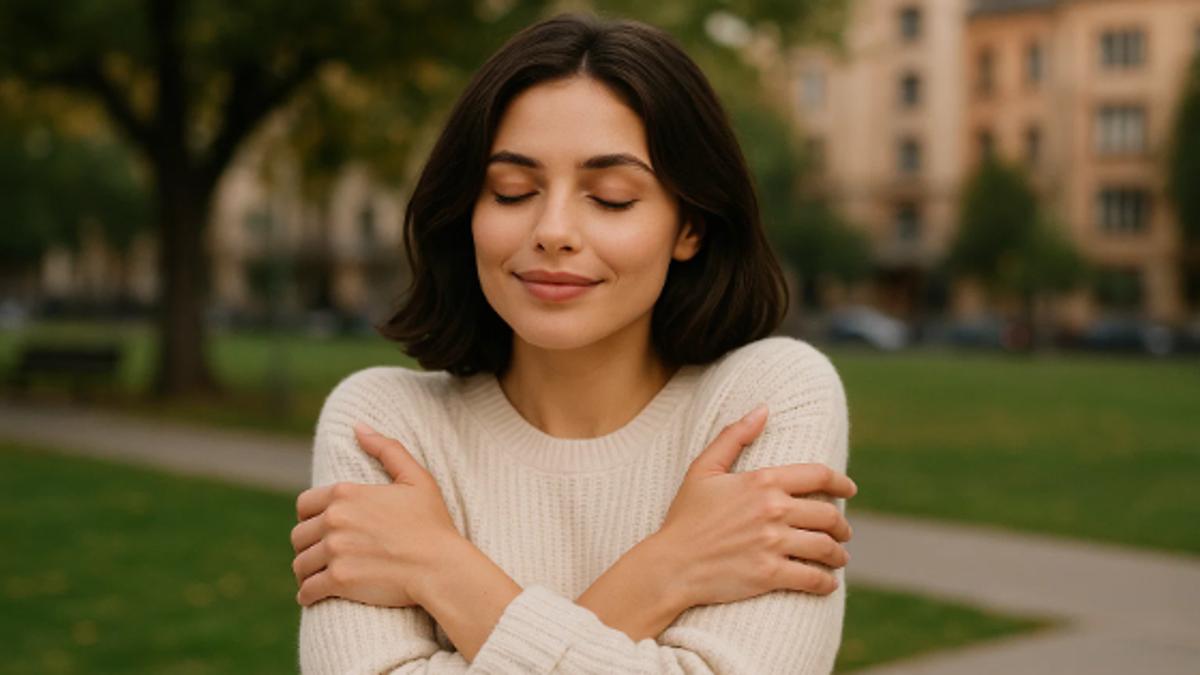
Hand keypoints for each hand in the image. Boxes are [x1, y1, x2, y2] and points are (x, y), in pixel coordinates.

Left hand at [290, 422, 460, 607]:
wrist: (441, 566)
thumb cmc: (432, 523)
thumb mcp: (416, 478)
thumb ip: (386, 449)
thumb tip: (358, 426)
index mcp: (346, 494)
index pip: (304, 505)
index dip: (310, 517)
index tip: (320, 528)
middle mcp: (334, 520)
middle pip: (299, 536)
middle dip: (309, 546)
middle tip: (322, 555)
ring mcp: (335, 551)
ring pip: (300, 564)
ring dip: (307, 571)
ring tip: (318, 576)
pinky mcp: (338, 581)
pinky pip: (307, 590)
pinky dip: (308, 595)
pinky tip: (315, 595)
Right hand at [654, 404, 856, 608]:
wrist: (671, 564)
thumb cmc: (686, 517)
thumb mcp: (703, 470)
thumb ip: (734, 436)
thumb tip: (763, 409)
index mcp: (762, 481)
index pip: (818, 476)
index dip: (840, 482)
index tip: (850, 490)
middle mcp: (773, 510)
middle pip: (828, 515)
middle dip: (841, 525)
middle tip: (843, 532)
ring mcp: (772, 543)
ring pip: (825, 548)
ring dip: (838, 554)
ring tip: (839, 557)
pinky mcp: (770, 574)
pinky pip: (813, 579)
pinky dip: (826, 583)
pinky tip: (827, 583)